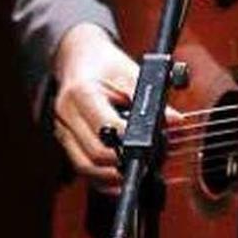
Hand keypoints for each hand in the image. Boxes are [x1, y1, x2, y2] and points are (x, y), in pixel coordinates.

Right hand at [52, 22, 179, 192]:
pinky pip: (82, 169)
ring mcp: (62, 130)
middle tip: (149, 162)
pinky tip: (120, 178)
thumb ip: (152, 98)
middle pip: (94, 154)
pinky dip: (101, 179)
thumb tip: (175, 121)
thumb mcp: (130, 73)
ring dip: (112, 176)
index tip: (149, 147)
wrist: (78, 58)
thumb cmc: (105, 64)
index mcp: (81, 92)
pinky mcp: (65, 141)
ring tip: (136, 171)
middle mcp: (66, 114)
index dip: (129, 142)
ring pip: (85, 167)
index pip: (105, 127)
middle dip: (123, 163)